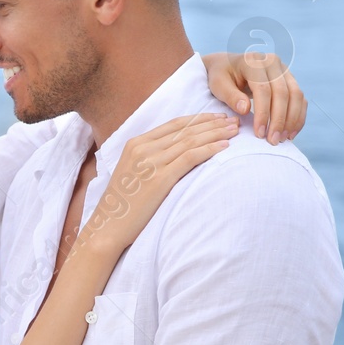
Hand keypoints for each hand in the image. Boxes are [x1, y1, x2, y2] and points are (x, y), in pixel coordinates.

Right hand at [76, 113, 237, 256]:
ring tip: (234, 131)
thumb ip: (149, 158)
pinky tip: (224, 147)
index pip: (174, 124)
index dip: (199, 119)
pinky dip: (209, 149)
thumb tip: (174, 153)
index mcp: (136, 143)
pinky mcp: (160, 178)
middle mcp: (143, 148)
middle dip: (212, 123)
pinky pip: (190, 157)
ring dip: (216, 133)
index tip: (217, 118)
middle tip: (233, 121)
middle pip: (185, 130)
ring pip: (191, 140)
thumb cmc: (124, 204)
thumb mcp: (133, 172)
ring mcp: (151, 162)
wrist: (109, 226)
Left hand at [202, 51, 307, 143]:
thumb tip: (245, 110)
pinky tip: (291, 133)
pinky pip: (300, 99)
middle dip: (279, 120)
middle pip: (283, 93)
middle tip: (273, 140)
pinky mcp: (290, 80)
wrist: (229, 65)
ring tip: (282, 139)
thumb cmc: (222, 76)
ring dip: (292, 120)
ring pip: (296, 95)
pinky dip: (298, 117)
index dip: (263, 113)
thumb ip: (231, 96)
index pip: (263, 89)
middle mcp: (273, 62)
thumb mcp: (219, 85)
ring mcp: (284, 70)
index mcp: (254, 62)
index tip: (259, 133)